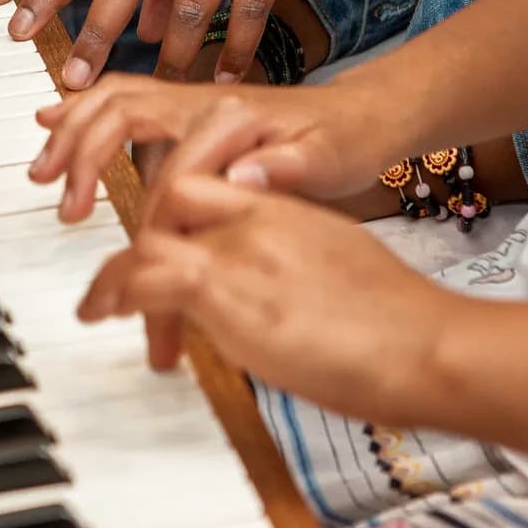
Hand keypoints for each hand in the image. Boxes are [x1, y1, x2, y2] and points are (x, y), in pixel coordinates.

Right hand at [29, 73, 388, 223]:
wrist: (371, 118)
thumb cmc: (350, 140)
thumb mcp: (328, 159)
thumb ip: (283, 167)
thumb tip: (237, 174)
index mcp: (215, 111)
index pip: (130, 117)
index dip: (91, 156)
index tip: (74, 203)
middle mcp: (195, 101)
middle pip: (109, 101)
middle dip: (68, 140)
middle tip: (41, 181)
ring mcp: (192, 108)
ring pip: (113, 102)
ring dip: (73, 130)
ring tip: (44, 166)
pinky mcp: (195, 121)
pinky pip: (132, 113)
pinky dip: (94, 124)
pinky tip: (73, 138)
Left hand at [77, 175, 456, 422]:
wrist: (429, 343)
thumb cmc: (401, 324)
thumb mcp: (340, 270)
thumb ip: (294, 268)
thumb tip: (273, 301)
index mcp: (287, 208)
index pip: (206, 184)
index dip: (167, 207)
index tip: (152, 240)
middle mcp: (258, 216)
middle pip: (168, 199)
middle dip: (136, 238)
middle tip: (117, 285)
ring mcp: (240, 248)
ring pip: (148, 235)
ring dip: (116, 273)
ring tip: (98, 307)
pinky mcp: (227, 287)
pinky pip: (148, 275)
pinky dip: (118, 291)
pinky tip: (106, 311)